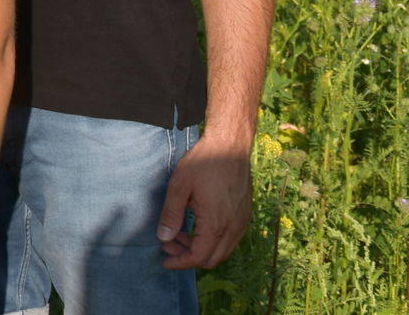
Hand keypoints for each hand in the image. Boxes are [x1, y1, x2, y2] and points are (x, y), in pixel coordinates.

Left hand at [157, 134, 251, 269]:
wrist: (230, 146)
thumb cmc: (204, 163)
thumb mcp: (179, 186)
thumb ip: (171, 214)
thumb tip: (164, 238)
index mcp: (216, 224)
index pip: (199, 256)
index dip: (180, 262)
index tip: (165, 261)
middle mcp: (233, 228)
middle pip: (212, 258)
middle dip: (188, 257)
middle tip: (168, 245)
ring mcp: (241, 223)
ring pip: (222, 251)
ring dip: (200, 249)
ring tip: (179, 235)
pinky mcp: (244, 216)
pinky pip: (229, 240)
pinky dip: (212, 241)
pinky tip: (196, 227)